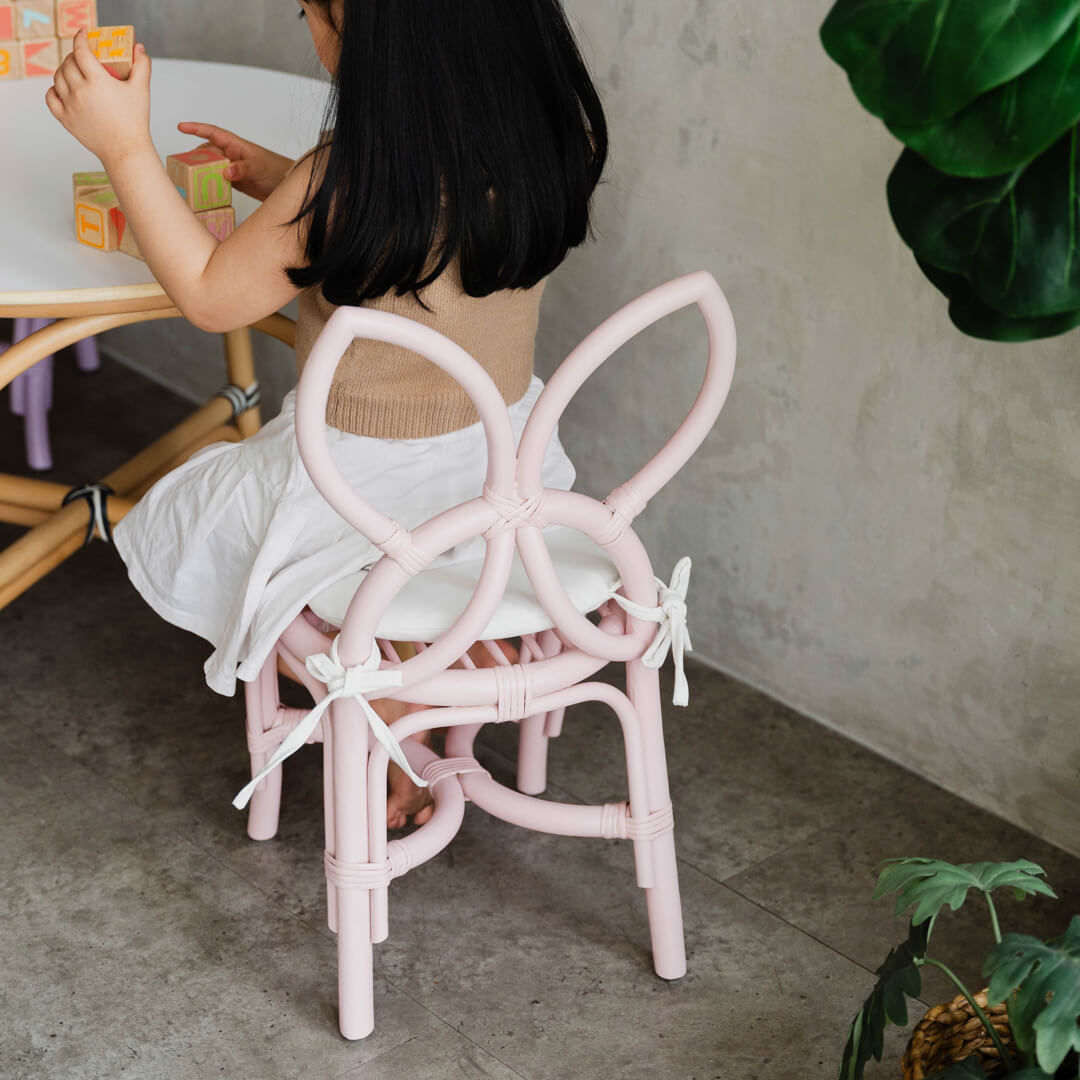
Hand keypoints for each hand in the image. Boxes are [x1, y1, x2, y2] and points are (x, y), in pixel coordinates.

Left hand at [46, 30, 151, 166]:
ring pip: (57, 78)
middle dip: (73, 55)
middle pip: (68, 63)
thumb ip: (142, 66)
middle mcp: (80, 91)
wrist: (126, 150)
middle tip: (81, 56)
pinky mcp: (65, 119)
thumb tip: (139, 48)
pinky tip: (62, 88)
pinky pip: (51, 97)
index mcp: (98, 81)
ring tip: (73, 71)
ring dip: (63, 70)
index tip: (83, 34)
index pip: (81, 51)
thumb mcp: (142, 91)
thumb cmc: (135, 122)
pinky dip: (54, 89)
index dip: (80, 38)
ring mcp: (70, 105)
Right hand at [176, 123, 294, 201]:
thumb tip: (225, 172)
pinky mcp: (234, 182)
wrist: (287, 186)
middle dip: (193, 156)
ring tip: (187, 178)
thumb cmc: (276, 170)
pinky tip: (202, 190)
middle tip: (180, 165)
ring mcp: (231, 169)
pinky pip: (217, 180)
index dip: (196, 128)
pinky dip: (209, 184)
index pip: (212, 132)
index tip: (180, 127)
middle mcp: (231, 155)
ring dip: (200, 172)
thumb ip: (242, 168)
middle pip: (207, 152)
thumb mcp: (259, 167)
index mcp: (235, 145)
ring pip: (210, 167)